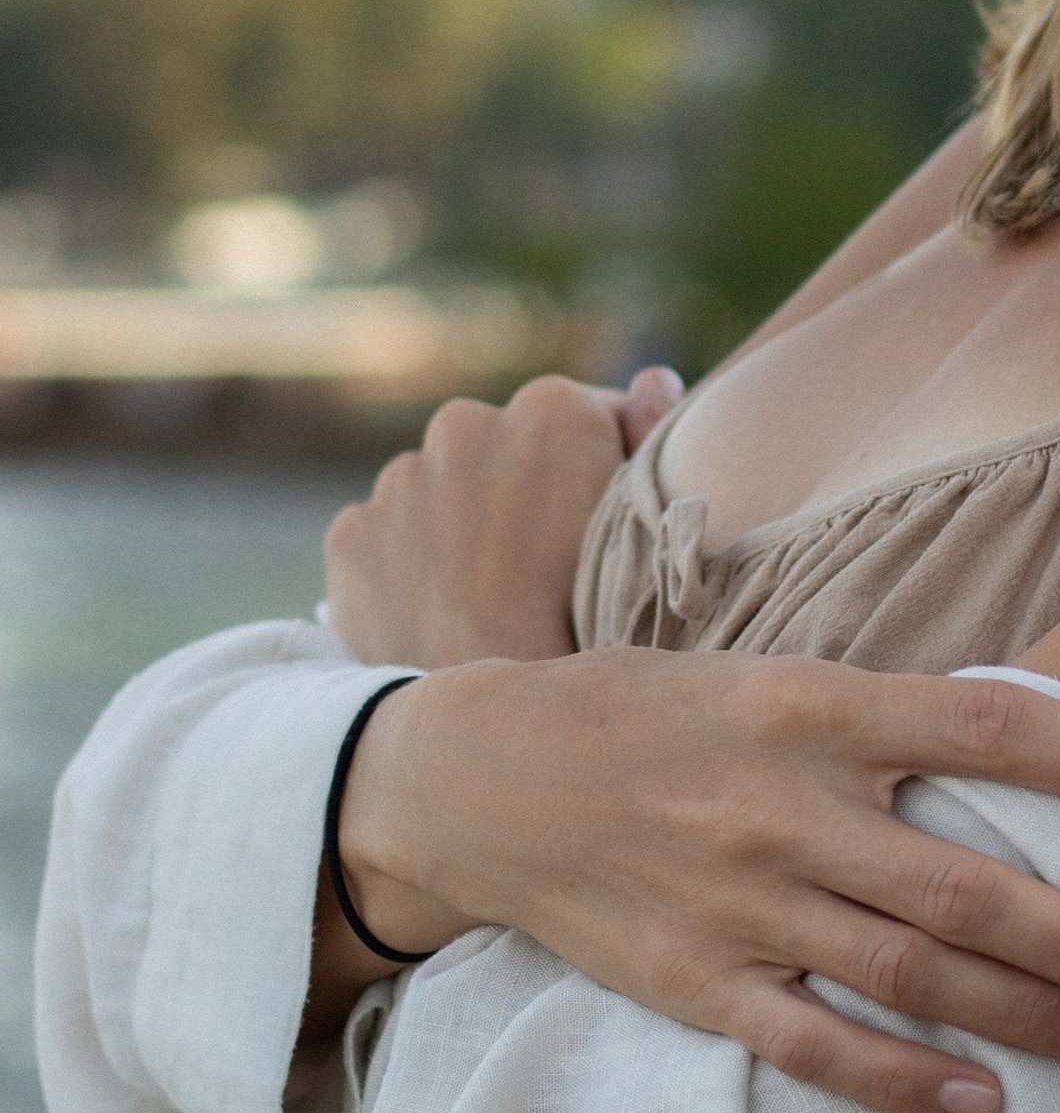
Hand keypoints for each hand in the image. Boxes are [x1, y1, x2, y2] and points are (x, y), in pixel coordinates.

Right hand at [322, 653, 1059, 1112]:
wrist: (474, 780)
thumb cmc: (648, 715)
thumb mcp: (763, 675)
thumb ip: (880, 716)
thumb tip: (1029, 741)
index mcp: (806, 706)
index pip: (982, 724)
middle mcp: (780, 807)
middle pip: (966, 884)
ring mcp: (736, 902)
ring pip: (910, 973)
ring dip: (1027, 1014)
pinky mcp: (692, 984)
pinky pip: (814, 1046)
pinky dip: (902, 1081)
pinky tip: (983, 1103)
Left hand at [325, 367, 685, 667]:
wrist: (487, 735)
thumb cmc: (592, 634)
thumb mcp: (650, 535)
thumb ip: (653, 436)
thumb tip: (655, 378)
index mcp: (553, 408)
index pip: (594, 419)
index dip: (606, 477)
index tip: (607, 534)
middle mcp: (465, 422)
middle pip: (509, 449)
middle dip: (526, 492)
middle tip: (547, 573)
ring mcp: (398, 478)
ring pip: (443, 490)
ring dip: (464, 526)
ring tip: (492, 600)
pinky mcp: (350, 532)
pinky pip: (389, 536)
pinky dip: (411, 565)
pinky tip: (442, 613)